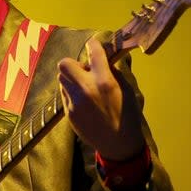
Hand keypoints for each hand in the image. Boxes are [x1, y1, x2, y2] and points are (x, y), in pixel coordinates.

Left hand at [57, 37, 145, 159]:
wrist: (118, 145)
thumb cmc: (128, 116)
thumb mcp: (127, 90)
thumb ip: (113, 73)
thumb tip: (103, 60)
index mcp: (104, 82)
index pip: (93, 53)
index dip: (93, 45)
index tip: (93, 44)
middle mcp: (85, 90)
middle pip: (65, 64)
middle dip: (74, 63)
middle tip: (85, 71)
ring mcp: (74, 102)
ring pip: (62, 79)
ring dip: (72, 78)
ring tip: (84, 87)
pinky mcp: (68, 113)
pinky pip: (65, 95)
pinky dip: (72, 93)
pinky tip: (84, 102)